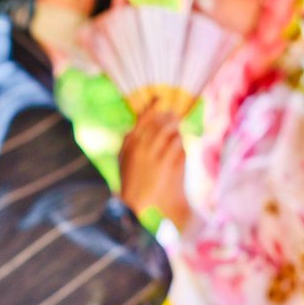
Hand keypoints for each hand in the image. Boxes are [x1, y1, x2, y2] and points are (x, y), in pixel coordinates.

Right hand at [118, 103, 189, 222]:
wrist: (135, 204)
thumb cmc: (129, 180)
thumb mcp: (123, 157)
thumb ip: (129, 139)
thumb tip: (137, 123)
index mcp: (130, 143)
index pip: (144, 118)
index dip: (154, 107)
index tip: (160, 100)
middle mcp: (143, 147)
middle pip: (162, 124)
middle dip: (170, 118)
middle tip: (175, 115)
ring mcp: (157, 156)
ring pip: (173, 134)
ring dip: (176, 131)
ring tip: (177, 132)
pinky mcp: (169, 166)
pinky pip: (180, 148)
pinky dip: (181, 145)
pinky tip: (179, 147)